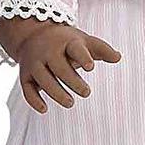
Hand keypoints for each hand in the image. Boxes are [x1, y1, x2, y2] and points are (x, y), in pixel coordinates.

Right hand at [0, 19, 120, 112]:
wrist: (33, 35)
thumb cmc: (66, 42)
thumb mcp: (84, 41)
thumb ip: (102, 49)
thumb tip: (118, 57)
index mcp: (66, 42)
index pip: (75, 48)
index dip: (82, 57)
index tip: (91, 67)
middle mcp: (48, 52)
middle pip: (59, 67)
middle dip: (72, 80)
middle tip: (87, 93)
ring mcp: (35, 63)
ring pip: (43, 79)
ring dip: (56, 92)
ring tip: (70, 103)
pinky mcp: (25, 75)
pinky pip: (27, 89)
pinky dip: (34, 100)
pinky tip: (45, 110)